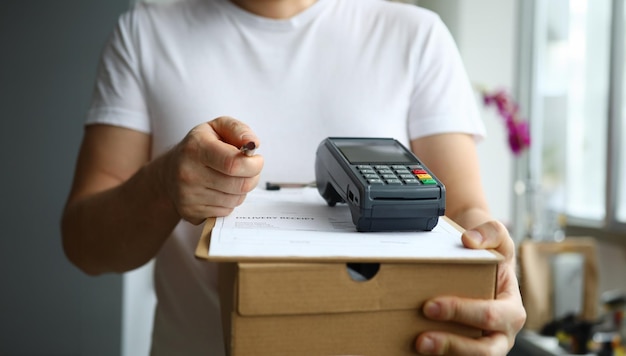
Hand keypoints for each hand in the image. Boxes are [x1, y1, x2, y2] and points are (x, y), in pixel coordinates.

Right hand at [160, 116, 263, 223]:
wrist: (169, 171)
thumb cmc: (199, 146)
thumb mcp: (216, 127)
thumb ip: (238, 130)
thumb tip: (253, 143)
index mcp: (196, 148)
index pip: (233, 163)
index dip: (253, 164)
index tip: (257, 160)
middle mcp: (188, 174)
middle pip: (239, 185)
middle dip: (253, 177)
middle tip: (249, 170)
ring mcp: (188, 196)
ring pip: (235, 200)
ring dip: (241, 190)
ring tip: (232, 178)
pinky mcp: (191, 212)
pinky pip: (226, 211)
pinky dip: (230, 202)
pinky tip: (221, 190)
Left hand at [415, 220, 526, 354]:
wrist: (476, 254)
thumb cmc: (489, 249)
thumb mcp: (496, 234)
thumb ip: (489, 232)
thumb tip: (470, 240)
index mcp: (511, 309)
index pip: (489, 315)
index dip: (461, 312)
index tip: (430, 305)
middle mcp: (501, 332)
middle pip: (484, 350)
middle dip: (452, 345)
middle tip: (422, 338)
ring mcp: (484, 344)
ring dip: (445, 355)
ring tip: (417, 345)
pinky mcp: (467, 349)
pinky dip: (439, 355)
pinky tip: (411, 349)